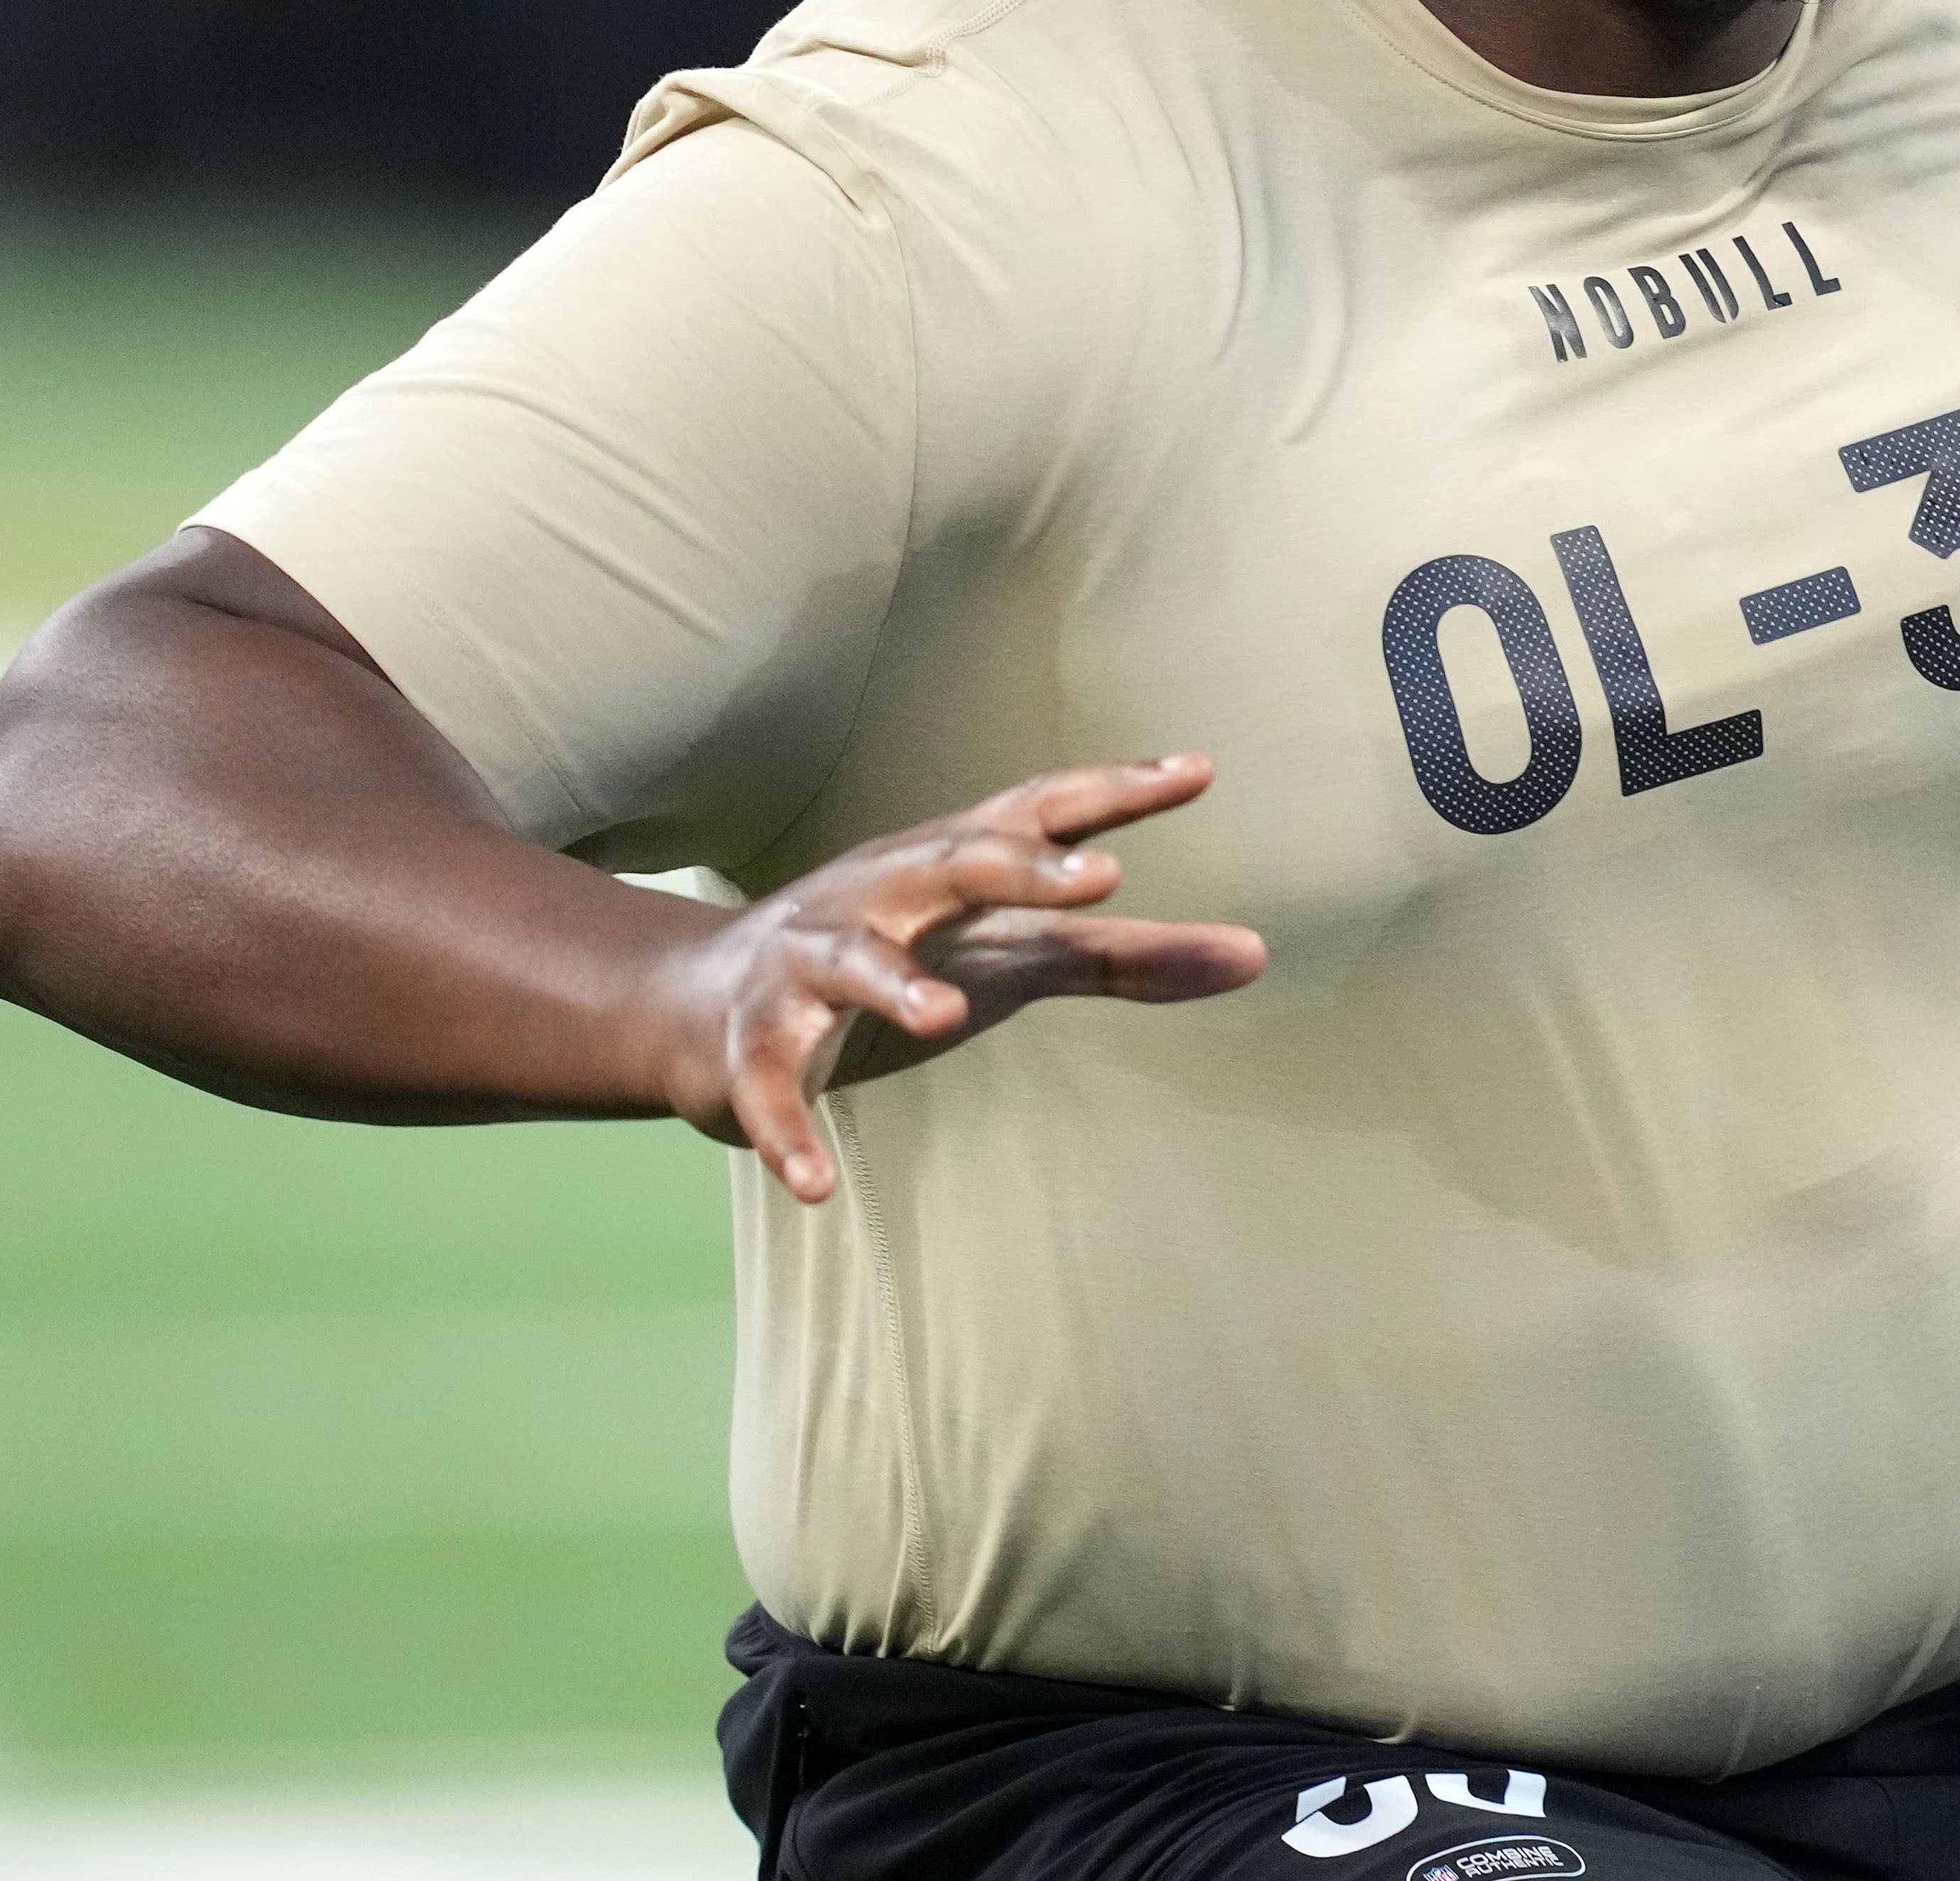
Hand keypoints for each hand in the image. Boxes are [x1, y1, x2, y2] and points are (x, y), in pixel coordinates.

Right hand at [645, 757, 1262, 1199]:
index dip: (1114, 791)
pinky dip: (787, 1131)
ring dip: (892, 986)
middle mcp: (878, 895)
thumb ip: (1126, 956)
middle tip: (1100, 878)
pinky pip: (767, 1087)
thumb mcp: (1012, 951)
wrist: (702, 1004)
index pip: (1038, 813)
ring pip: (847, 961)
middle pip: (949, 862)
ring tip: (941, 1018)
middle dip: (1016, 865)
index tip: (1198, 774)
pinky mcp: (748, 1047)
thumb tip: (1257, 956)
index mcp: (946, 865)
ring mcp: (806, 965)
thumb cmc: (900, 962)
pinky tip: (815, 1186)